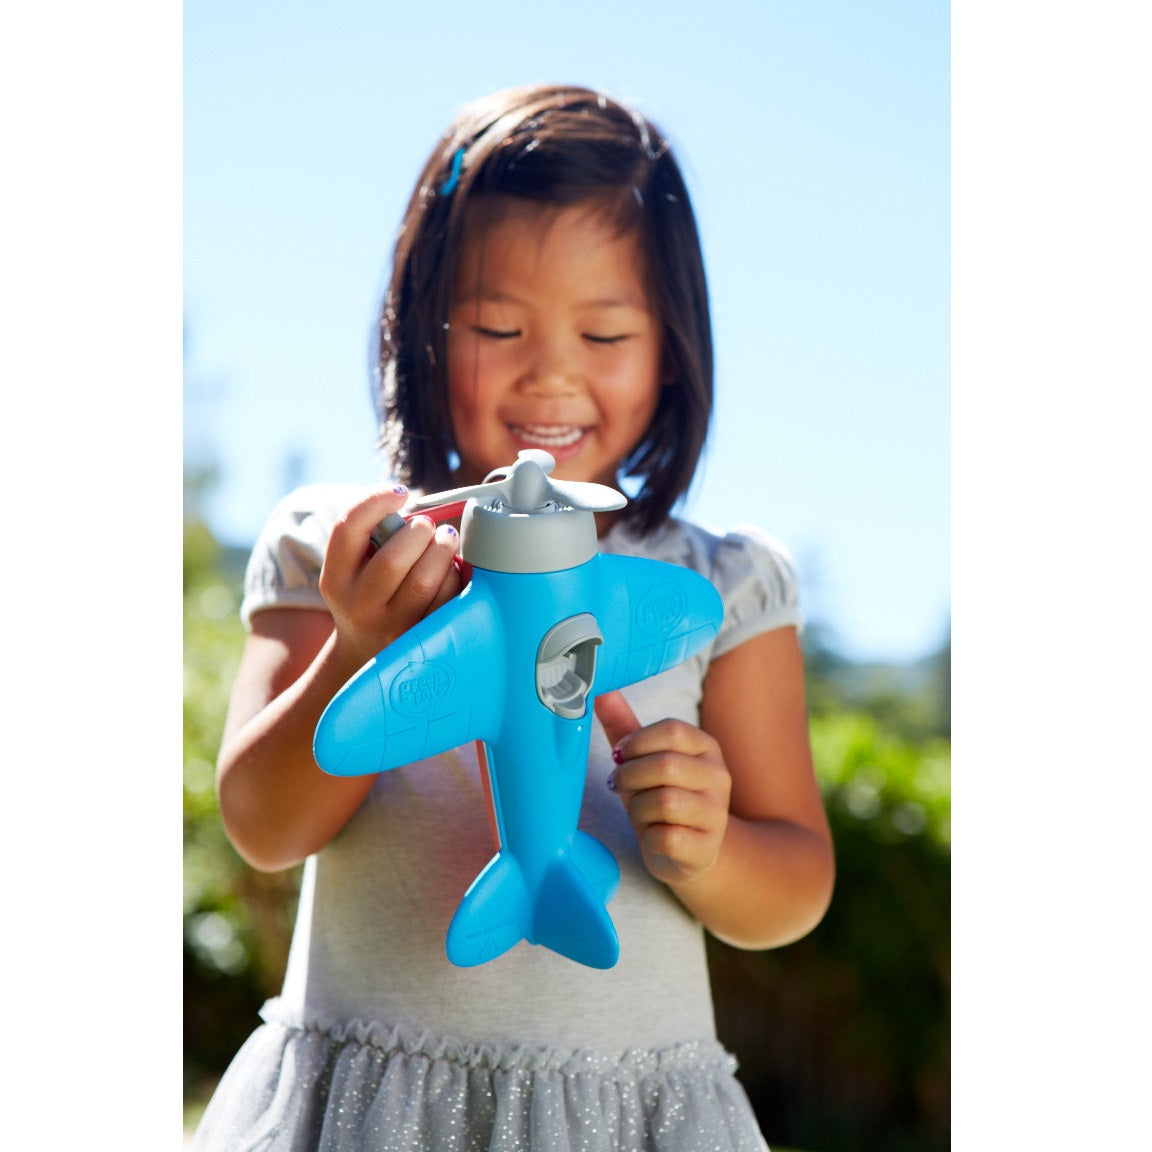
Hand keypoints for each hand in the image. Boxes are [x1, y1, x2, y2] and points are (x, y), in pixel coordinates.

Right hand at [318, 485, 463, 669]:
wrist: (367, 653)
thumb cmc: (369, 593)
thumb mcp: (354, 569)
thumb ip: (374, 536)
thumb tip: (412, 504)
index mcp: (336, 578)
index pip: (347, 529)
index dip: (375, 501)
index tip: (399, 493)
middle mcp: (358, 605)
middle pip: (392, 560)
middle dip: (419, 532)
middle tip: (427, 526)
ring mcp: (390, 627)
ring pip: (422, 582)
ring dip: (442, 550)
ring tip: (446, 538)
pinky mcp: (419, 638)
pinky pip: (445, 600)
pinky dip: (453, 577)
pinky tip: (449, 569)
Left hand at [594, 690, 731, 887]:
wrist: (688, 853)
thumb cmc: (661, 797)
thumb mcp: (644, 760)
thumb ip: (624, 726)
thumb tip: (599, 691)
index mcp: (706, 747)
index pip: (672, 730)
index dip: (636, 741)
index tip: (618, 756)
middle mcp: (719, 777)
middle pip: (665, 766)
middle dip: (629, 776)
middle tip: (616, 784)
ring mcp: (717, 814)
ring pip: (666, 802)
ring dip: (637, 808)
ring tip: (637, 811)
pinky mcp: (707, 849)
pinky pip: (668, 837)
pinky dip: (649, 837)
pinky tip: (651, 835)